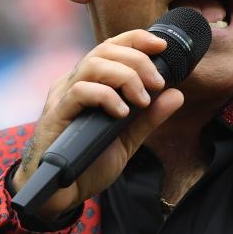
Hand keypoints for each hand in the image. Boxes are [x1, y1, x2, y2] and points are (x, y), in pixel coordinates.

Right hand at [11, 30, 184, 219]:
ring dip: (124, 76)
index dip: (136, 39)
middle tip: (158, 82)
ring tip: (142, 99)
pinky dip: (105, 97)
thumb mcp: (127, 138)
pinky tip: (121, 113)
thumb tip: (177, 94)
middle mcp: (74, 83)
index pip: (111, 47)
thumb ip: (149, 117)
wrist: (60, 193)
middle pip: (104, 50)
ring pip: (92, 65)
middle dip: (137, 60)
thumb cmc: (88, 161)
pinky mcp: (56, 115)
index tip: (162, 45)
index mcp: (90, 83)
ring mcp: (63, 97)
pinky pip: (79, 92)